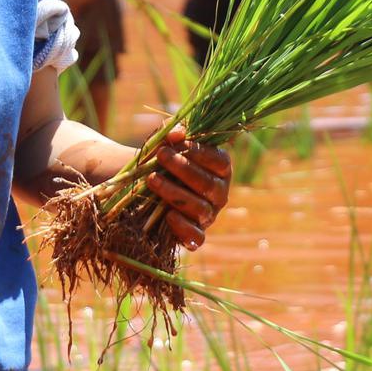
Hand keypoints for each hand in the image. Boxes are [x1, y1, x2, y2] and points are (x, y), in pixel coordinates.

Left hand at [148, 127, 230, 250]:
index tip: (180, 142)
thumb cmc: (166, 162)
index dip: (201, 152)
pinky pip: (197, 237)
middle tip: (161, 155)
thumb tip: (176, 133)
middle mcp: (220, 194)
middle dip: (183, 168)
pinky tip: (168, 215)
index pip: (220, 161)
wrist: (150, 192)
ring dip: (175, 193)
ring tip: (152, 179)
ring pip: (200, 208)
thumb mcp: (170, 144)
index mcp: (221, 170)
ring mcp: (210, 216)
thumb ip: (174, 133)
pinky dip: (184, 227)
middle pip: (208, 183)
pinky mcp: (197, 235)